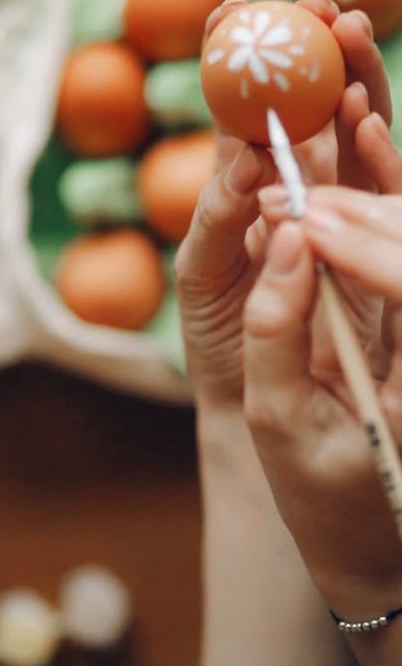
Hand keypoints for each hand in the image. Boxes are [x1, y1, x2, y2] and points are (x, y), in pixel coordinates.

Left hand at [175, 0, 391, 408]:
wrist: (264, 406)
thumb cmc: (220, 341)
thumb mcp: (204, 276)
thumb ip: (217, 220)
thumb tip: (243, 161)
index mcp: (245, 193)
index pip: (242, 118)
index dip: (237, 64)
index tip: (231, 9)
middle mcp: (294, 194)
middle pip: (308, 111)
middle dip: (310, 54)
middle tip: (313, 1)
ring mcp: (335, 216)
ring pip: (349, 139)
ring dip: (349, 85)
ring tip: (346, 34)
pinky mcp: (366, 247)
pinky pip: (375, 192)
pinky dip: (372, 152)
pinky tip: (363, 117)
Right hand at [243, 192, 401, 609]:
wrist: (363, 524)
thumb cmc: (317, 482)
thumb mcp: (277, 418)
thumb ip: (277, 329)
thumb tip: (289, 240)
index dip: (362, 248)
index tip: (302, 221)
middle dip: (358, 215)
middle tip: (286, 191)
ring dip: (372, 196)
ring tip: (311, 172)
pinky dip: (387, 197)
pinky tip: (368, 141)